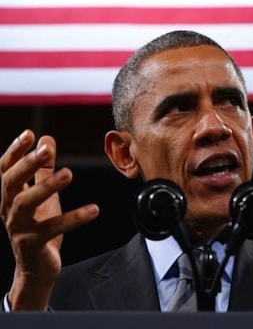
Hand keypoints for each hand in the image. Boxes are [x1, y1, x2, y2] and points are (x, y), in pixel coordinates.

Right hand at [0, 130, 98, 309]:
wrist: (35, 267)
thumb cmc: (38, 226)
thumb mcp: (41, 195)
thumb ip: (42, 169)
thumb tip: (46, 139)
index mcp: (9, 196)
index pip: (5, 169)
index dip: (15, 151)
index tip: (29, 134)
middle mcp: (9, 210)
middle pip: (11, 182)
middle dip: (27, 164)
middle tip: (46, 150)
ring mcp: (19, 228)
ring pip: (25, 204)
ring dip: (46, 187)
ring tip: (68, 173)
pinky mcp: (34, 244)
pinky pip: (53, 229)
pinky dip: (74, 218)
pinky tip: (94, 209)